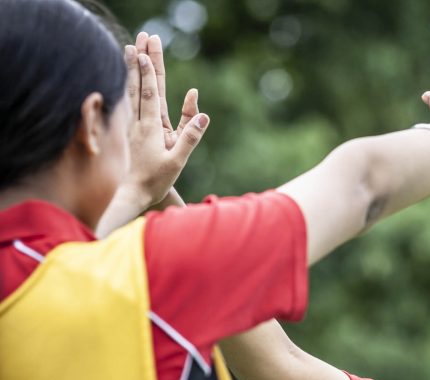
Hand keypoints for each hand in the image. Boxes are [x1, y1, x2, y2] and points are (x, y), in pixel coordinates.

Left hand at [123, 33, 207, 209]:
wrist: (133, 194)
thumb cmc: (157, 179)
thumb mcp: (178, 160)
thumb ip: (190, 137)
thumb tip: (203, 114)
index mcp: (151, 128)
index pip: (149, 95)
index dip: (148, 73)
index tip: (146, 52)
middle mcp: (139, 121)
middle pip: (141, 85)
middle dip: (142, 60)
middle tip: (143, 38)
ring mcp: (134, 124)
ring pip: (133, 90)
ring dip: (133, 67)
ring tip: (132, 47)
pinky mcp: (132, 129)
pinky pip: (131, 101)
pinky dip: (130, 84)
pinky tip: (130, 75)